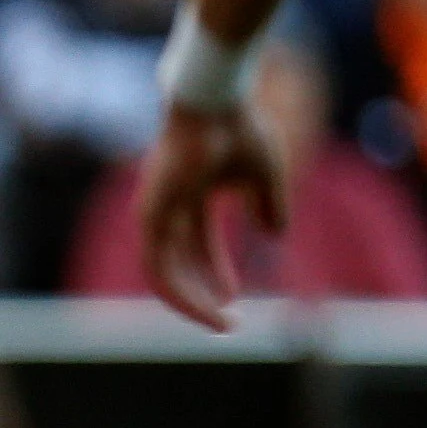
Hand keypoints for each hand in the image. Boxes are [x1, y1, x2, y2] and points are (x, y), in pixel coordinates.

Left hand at [137, 102, 285, 331]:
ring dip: (192, 302)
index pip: (200, 247)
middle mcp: (169, 207)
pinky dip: (180, 292)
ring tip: (221, 324)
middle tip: (229, 322)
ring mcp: (155, 212)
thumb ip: (269, 205)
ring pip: (166, 274)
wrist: (217, 103)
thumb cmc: (240, 129)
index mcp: (193, 196)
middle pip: (183, 263)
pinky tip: (206, 306)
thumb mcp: (265, 176)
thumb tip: (274, 236)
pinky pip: (159, 269)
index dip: (218, 274)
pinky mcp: (150, 217)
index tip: (236, 300)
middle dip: (205, 293)